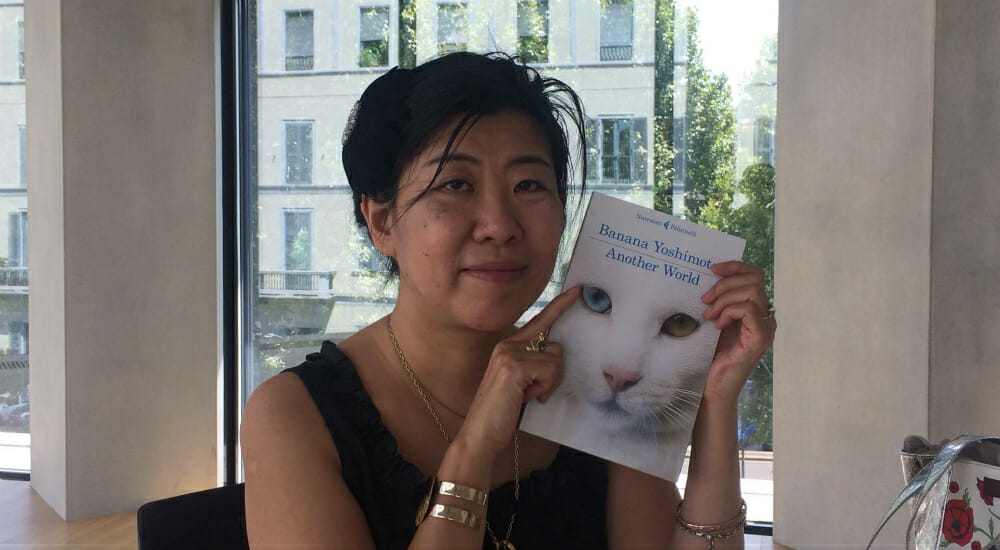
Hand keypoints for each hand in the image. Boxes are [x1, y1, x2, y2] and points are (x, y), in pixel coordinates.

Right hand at [454, 286, 580, 456]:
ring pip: (555, 360)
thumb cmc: (501, 412)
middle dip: (554, 374)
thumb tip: (556, 357)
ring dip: (549, 384)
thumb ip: (534, 366)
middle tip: (537, 393)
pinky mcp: (514, 365)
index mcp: (508, 346)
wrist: (480, 433)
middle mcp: (508, 344)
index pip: (539, 322)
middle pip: (555, 347)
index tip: (576, 292)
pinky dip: (544, 388)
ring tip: (528, 396)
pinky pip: (549, 370)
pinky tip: (527, 398)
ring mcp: (509, 353)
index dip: (559, 306)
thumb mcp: (520, 384)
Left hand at [699, 261, 774, 405]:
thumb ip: (719, 300)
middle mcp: (765, 317)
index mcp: (756, 310)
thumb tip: (710, 276)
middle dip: (724, 285)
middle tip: (705, 300)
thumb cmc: (712, 355)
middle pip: (753, 280)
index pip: (754, 275)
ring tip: (709, 314)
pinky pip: (749, 310)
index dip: (735, 267)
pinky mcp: (760, 338)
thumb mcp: (715, 320)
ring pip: (751, 292)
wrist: (713, 385)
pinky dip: (730, 312)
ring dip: (724, 299)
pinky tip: (718, 325)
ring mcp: (766, 328)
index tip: (713, 269)